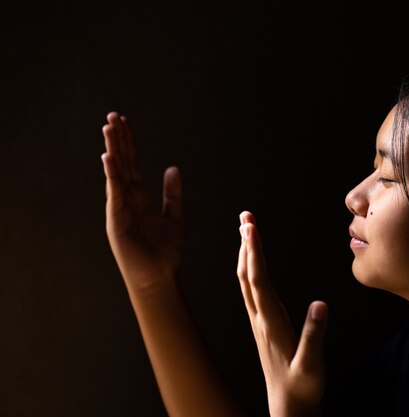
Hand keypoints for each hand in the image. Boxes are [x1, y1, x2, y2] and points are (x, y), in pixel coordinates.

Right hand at [101, 112, 183, 294]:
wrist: (160, 277)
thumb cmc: (165, 251)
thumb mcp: (175, 216)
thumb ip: (173, 193)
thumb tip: (171, 168)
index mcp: (139, 198)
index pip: (132, 165)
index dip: (129, 143)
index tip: (125, 122)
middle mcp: (126, 200)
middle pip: (122, 164)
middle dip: (118, 140)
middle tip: (113, 116)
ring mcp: (119, 210)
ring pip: (116, 175)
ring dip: (113, 151)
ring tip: (109, 128)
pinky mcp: (116, 222)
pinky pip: (114, 194)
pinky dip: (112, 176)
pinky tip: (108, 158)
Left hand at [237, 211, 327, 416]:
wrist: (288, 407)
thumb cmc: (302, 388)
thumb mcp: (312, 366)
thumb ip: (314, 336)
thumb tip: (320, 304)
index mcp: (271, 324)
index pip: (259, 282)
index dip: (254, 253)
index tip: (251, 228)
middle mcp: (260, 319)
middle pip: (246, 275)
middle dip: (245, 244)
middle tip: (245, 217)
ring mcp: (259, 321)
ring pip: (246, 281)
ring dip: (245, 253)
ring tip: (247, 229)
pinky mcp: (263, 325)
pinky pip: (251, 290)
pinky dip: (250, 268)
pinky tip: (253, 262)